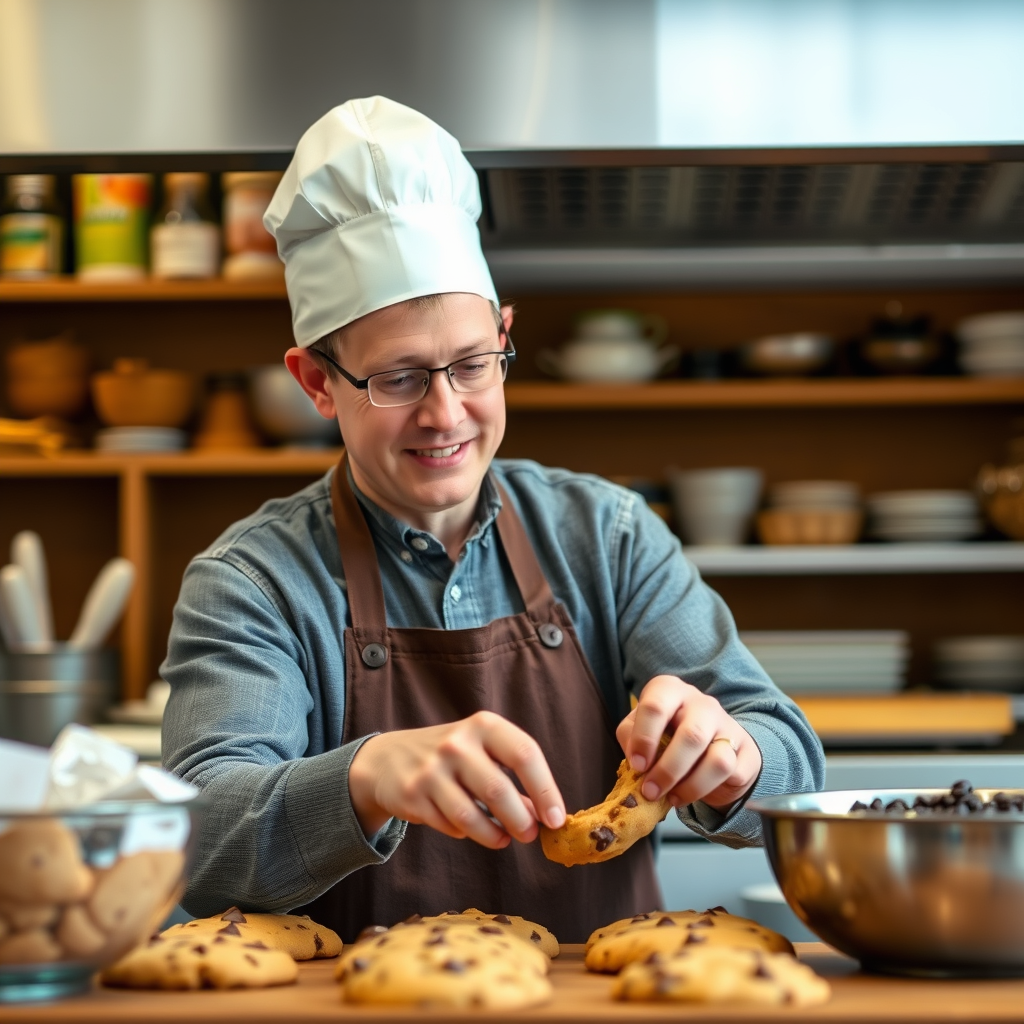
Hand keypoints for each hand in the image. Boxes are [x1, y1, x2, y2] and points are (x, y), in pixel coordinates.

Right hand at [348, 711, 565, 848]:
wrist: (388, 759)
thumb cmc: (451, 756)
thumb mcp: (483, 753)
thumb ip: (514, 778)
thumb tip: (545, 815)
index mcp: (484, 725)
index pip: (525, 754)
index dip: (546, 789)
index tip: (556, 818)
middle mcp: (457, 743)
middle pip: (499, 789)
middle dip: (520, 820)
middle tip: (529, 834)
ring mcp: (432, 770)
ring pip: (471, 815)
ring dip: (494, 834)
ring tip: (503, 838)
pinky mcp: (413, 796)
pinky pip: (450, 825)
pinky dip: (466, 832)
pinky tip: (469, 827)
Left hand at [616, 675, 760, 811]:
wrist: (708, 743)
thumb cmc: (666, 733)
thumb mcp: (640, 729)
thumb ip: (630, 737)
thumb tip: (636, 759)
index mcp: (670, 690)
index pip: (656, 707)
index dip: (644, 739)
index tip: (637, 765)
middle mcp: (701, 703)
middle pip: (690, 736)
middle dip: (667, 770)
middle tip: (650, 791)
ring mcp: (727, 725)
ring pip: (716, 759)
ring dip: (689, 786)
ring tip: (671, 798)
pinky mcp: (746, 751)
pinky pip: (731, 775)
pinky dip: (706, 790)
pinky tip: (688, 794)